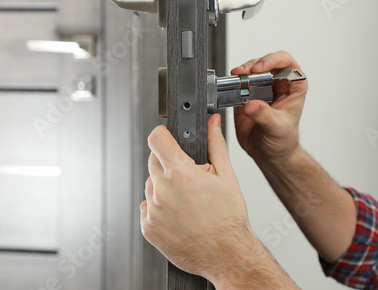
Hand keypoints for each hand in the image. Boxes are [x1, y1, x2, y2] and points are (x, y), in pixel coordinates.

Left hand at [140, 114, 252, 283]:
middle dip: (169, 164)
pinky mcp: (148, 228)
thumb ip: (216, 144)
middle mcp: (162, 190)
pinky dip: (160, 208)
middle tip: (189, 178)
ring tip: (187, 201)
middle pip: (153, 162)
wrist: (227, 254)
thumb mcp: (227, 175)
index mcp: (180, 173)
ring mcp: (153, 210)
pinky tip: (179, 215)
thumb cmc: (229, 218)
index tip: (168, 139)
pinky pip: (148, 208)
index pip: (156, 138)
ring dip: (164, 187)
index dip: (163, 135)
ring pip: (151, 186)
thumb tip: (212, 123)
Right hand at [231, 51, 307, 162]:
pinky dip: (232, 84)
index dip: (273, 60)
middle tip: (243, 74)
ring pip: (250, 70)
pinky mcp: (246, 96)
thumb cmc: (282, 141)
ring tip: (235, 79)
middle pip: (265, 63)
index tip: (259, 69)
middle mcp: (277, 85)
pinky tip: (230, 88)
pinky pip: (238, 84)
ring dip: (241, 73)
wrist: (269, 154)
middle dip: (252, 65)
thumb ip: (264, 116)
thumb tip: (252, 105)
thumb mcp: (277, 128)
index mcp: (293, 88)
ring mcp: (260, 89)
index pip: (286, 63)